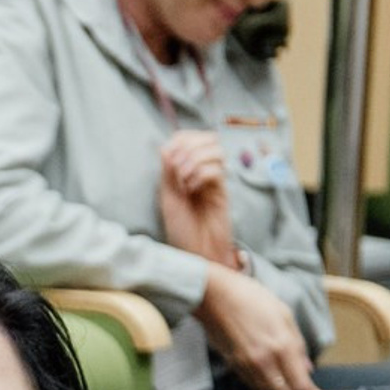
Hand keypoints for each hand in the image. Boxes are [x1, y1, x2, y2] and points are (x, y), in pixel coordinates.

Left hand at [157, 129, 236, 266]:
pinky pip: (217, 171)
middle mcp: (203, 171)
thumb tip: (165, 146)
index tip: (169, 158)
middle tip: (177, 171)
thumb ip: (167, 173)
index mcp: (186, 170)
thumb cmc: (181, 228)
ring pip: (216, 151)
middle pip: (207, 138)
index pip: (189, 138)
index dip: (181, 140)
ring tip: (184, 181)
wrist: (196, 252)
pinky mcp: (223, 193)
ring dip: (195, 161)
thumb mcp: (168, 198)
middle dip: (189, 148)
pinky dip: (201, 175)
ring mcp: (215, 181)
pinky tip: (192, 190)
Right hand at [194, 263, 324, 389]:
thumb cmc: (252, 298)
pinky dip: (262, 384)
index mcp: (282, 346)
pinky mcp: (232, 364)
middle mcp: (264, 360)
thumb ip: (298, 344)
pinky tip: (268, 375)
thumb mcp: (284, 315)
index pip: (300, 384)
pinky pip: (251, 383)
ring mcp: (246, 364)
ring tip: (286, 385)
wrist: (215, 295)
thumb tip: (307, 368)